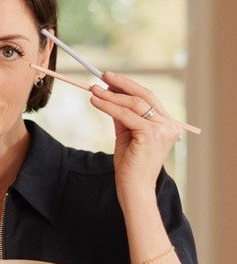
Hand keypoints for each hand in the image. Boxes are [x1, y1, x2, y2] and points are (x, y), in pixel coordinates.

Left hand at [89, 71, 181, 204]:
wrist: (133, 187)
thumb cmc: (130, 164)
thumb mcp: (126, 134)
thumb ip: (122, 115)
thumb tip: (108, 93)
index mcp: (167, 123)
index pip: (148, 98)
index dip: (128, 86)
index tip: (110, 78)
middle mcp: (169, 124)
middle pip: (144, 96)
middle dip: (121, 84)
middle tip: (102, 76)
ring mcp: (162, 129)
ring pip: (133, 104)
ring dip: (110, 95)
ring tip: (93, 90)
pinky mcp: (151, 135)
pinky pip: (125, 115)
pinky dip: (108, 106)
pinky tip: (95, 101)